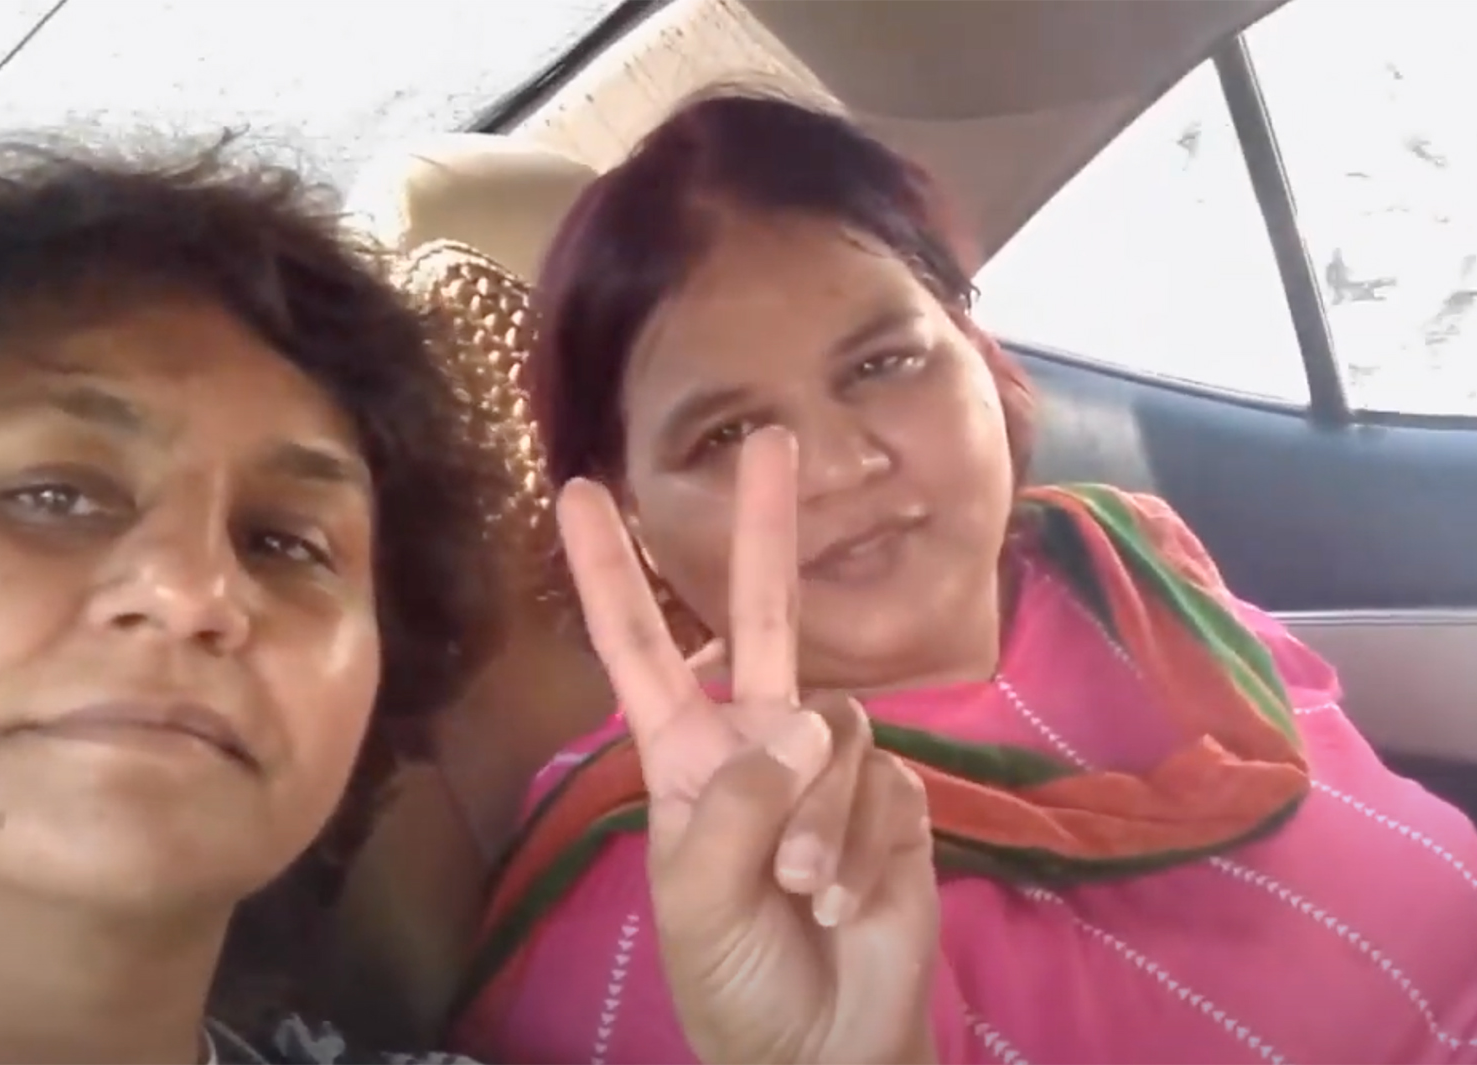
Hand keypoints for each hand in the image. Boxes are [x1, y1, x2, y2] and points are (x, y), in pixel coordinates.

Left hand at [555, 427, 940, 1064]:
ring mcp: (830, 772)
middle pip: (762, 619)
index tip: (581, 493)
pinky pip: (885, 788)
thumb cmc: (734, 978)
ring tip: (803, 895)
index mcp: (686, 760)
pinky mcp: (895, 803)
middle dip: (764, 532)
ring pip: (836, 731)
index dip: (612, 576)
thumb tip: (805, 721)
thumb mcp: (696, 896)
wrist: (823, 1046)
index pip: (641, 651)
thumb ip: (738, 804)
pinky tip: (845, 904)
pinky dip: (861, 850)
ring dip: (819, 820)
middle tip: (776, 439)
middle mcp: (758, 745)